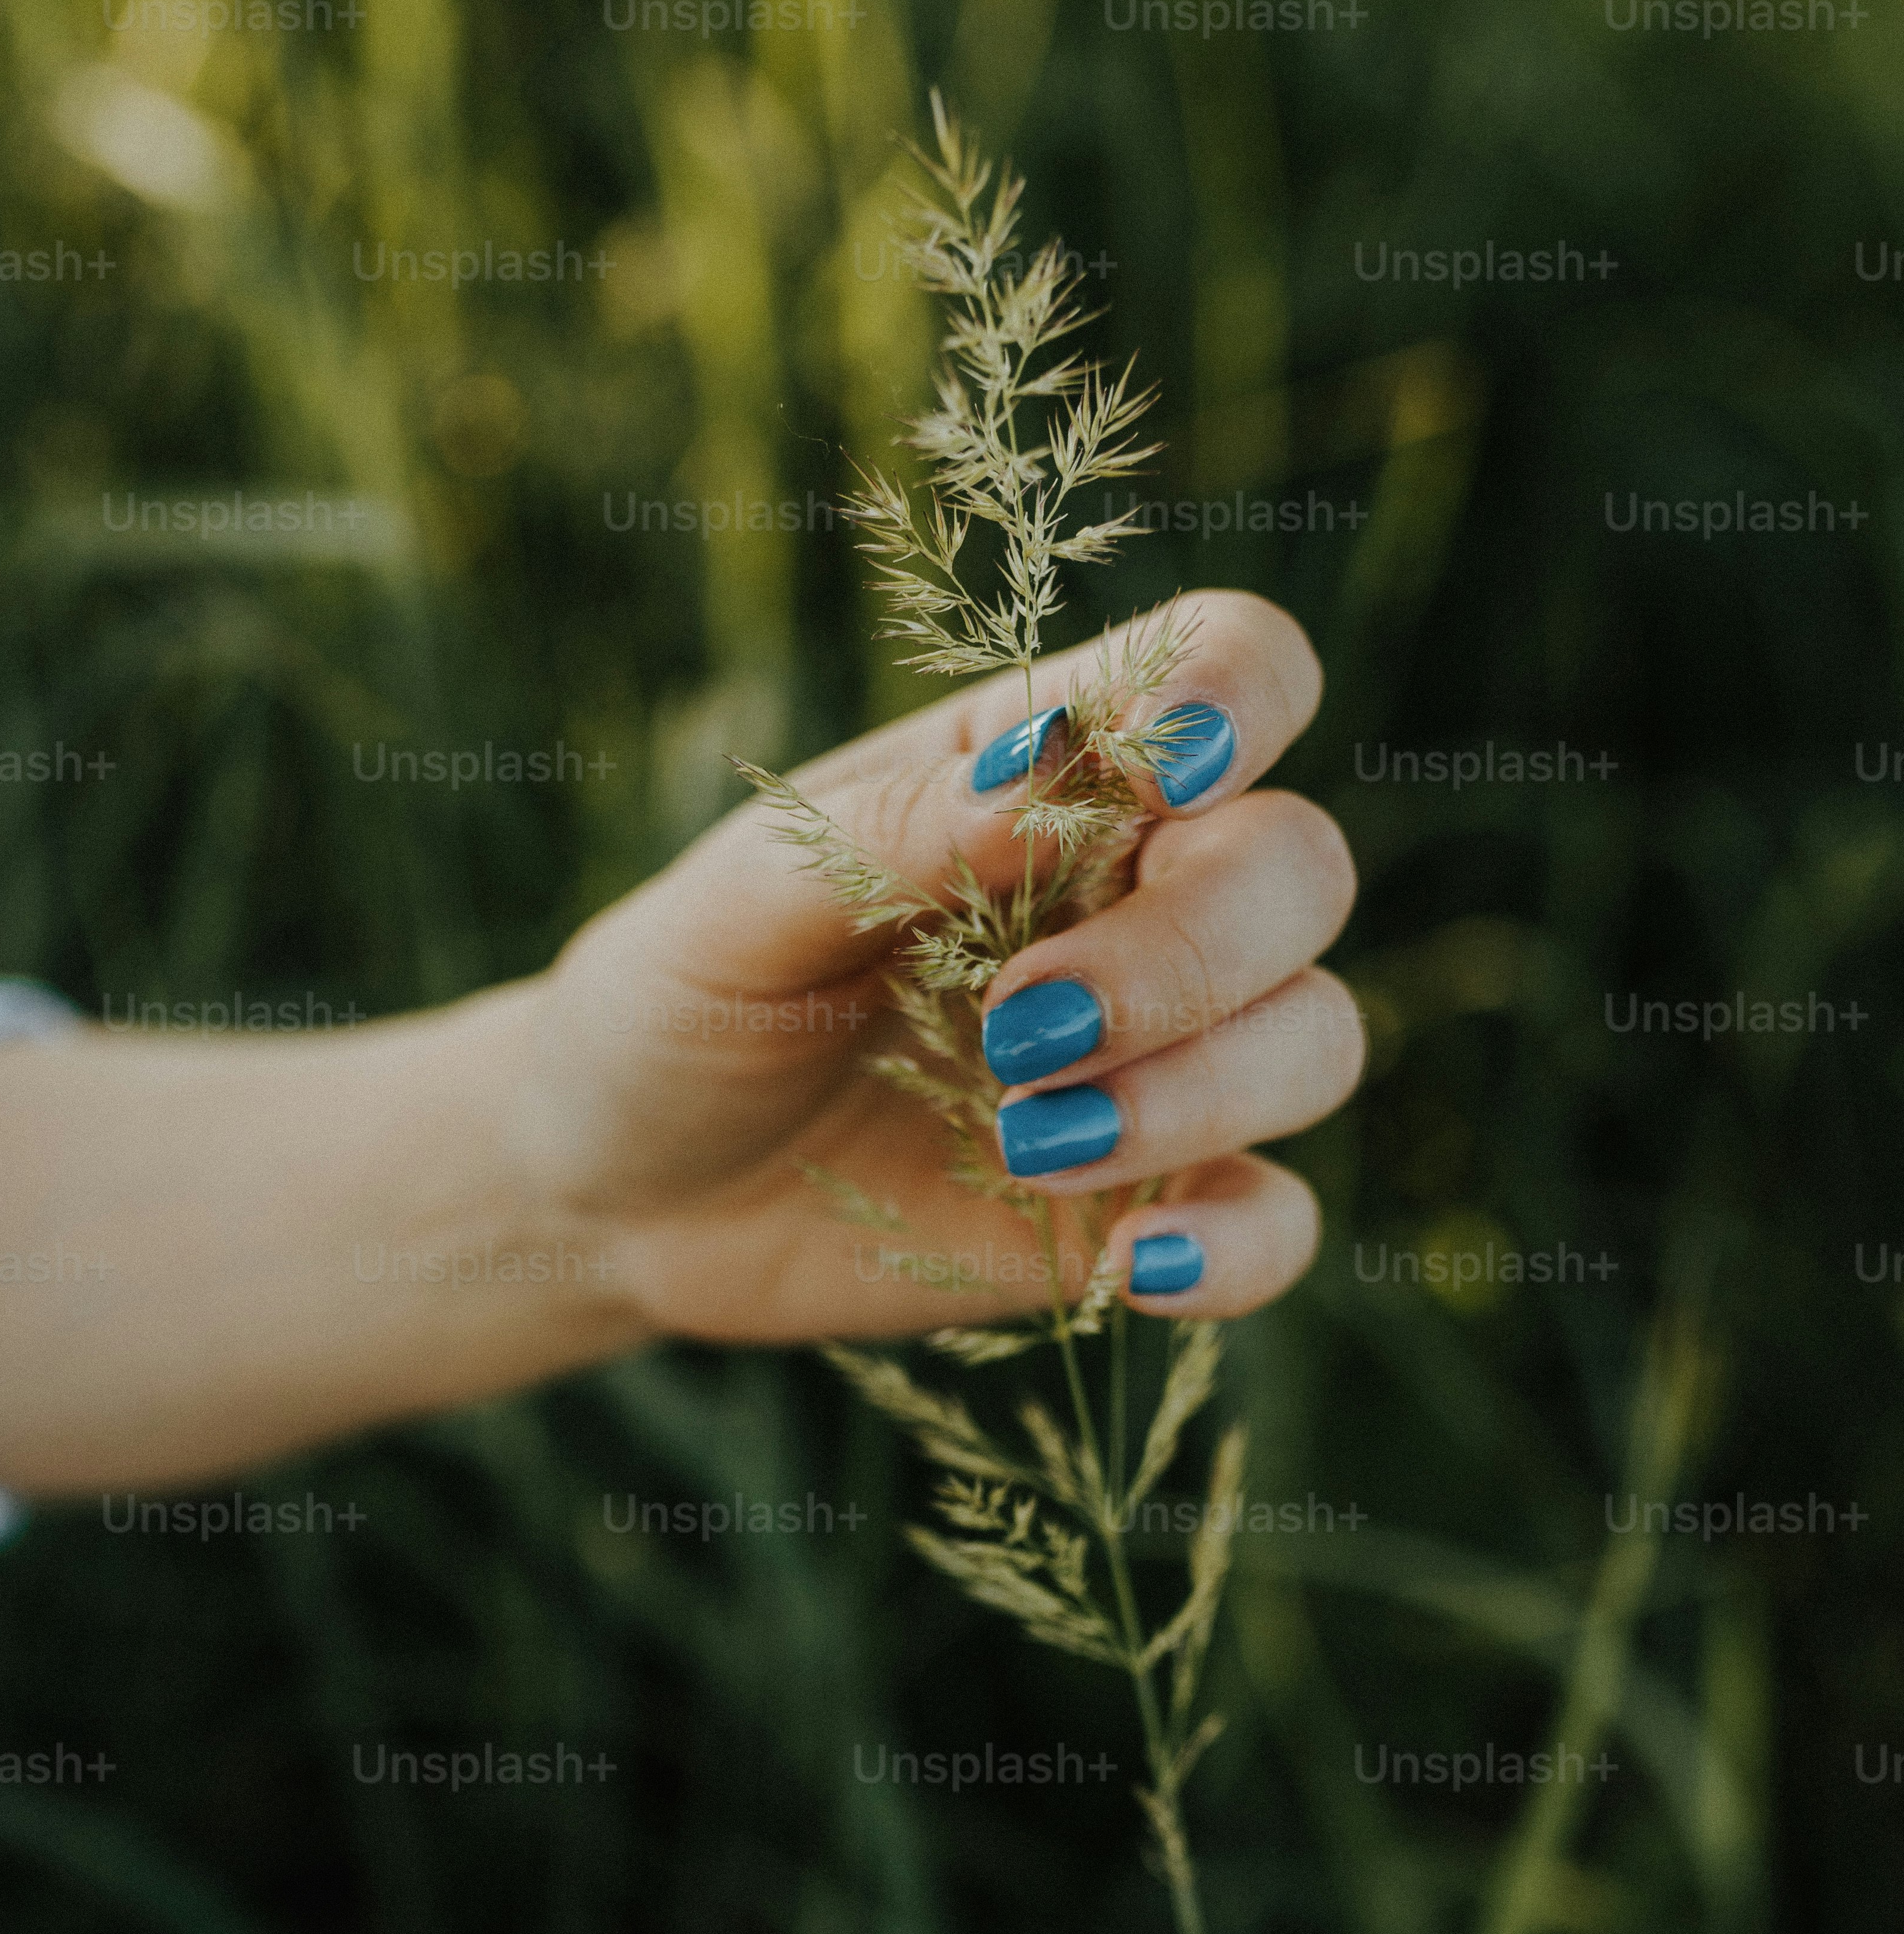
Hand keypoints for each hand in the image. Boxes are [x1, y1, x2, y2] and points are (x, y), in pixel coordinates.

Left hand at [530, 590, 1357, 1331]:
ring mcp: (1156, 1056)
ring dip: (1196, 1090)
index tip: (1167, 771)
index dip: (1238, 697)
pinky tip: (1135, 1263)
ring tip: (1020, 1143)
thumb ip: (889, 839)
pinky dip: (1238, 1243)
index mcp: (1048, 771)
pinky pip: (1277, 1218)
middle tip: (1017, 1027)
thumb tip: (1048, 774)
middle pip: (1297, 866)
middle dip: (1188, 949)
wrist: (620, 1191)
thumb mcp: (735, 909)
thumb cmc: (677, 1003)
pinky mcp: (1145, 1199)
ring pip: (1312, 1036)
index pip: (1229, 670)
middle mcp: (1132, 897)